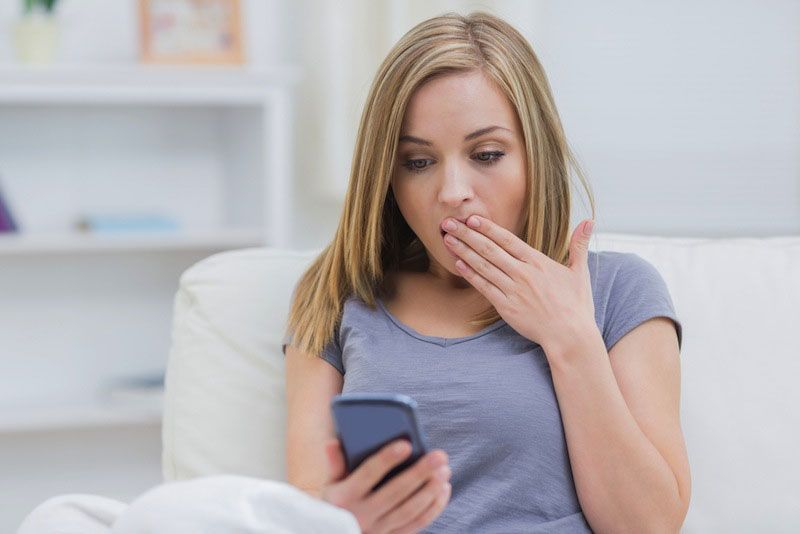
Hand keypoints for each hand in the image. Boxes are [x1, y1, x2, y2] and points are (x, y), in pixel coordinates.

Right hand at [321, 438, 451, 533]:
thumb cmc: (334, 503)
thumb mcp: (329, 485)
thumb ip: (334, 464)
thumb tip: (333, 443)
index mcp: (345, 497)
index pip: (368, 475)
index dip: (387, 460)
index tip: (406, 444)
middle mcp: (362, 515)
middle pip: (395, 492)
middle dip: (419, 473)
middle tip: (439, 455)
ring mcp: (378, 530)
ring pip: (409, 511)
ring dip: (430, 490)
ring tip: (445, 471)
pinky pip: (416, 525)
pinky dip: (433, 508)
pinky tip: (444, 489)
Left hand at [441, 215, 597, 353]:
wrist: (570, 336)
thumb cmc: (576, 305)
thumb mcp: (580, 272)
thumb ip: (579, 245)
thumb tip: (589, 221)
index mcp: (538, 262)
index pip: (508, 240)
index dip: (488, 228)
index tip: (471, 218)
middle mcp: (523, 274)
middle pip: (490, 249)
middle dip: (467, 234)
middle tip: (448, 223)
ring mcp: (513, 290)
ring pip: (483, 266)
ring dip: (463, 251)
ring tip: (447, 239)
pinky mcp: (506, 307)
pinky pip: (485, 288)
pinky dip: (471, 275)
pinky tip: (458, 264)